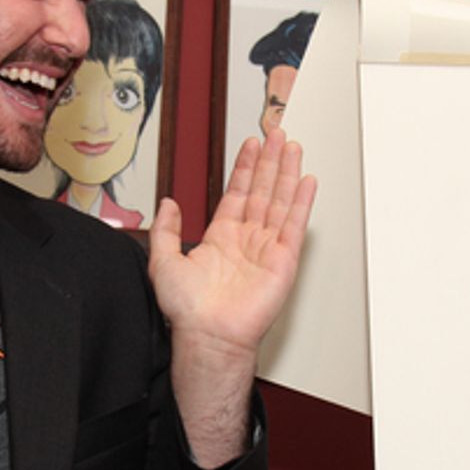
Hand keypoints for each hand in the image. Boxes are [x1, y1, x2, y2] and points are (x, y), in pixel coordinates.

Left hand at [148, 129, 315, 357]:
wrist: (208, 335)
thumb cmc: (189, 310)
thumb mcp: (163, 261)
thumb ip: (166, 229)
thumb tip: (168, 203)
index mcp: (221, 238)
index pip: (238, 193)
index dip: (245, 168)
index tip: (251, 145)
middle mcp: (246, 240)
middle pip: (263, 191)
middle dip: (270, 162)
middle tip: (277, 135)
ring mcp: (267, 248)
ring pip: (280, 201)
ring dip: (287, 173)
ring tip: (293, 147)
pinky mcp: (283, 260)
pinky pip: (295, 225)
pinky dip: (302, 202)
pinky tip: (307, 181)